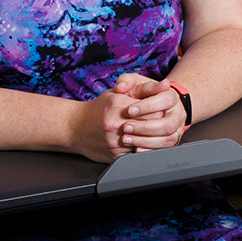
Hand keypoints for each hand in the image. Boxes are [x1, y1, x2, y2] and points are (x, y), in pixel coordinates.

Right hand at [64, 77, 179, 160]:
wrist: (75, 128)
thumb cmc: (99, 109)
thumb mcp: (119, 93)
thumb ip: (144, 88)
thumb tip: (166, 85)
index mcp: (118, 105)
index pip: (153, 109)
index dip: (159, 109)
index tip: (159, 109)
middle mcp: (115, 124)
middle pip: (151, 125)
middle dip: (157, 123)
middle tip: (159, 120)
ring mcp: (114, 142)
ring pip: (145, 142)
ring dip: (151, 137)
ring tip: (152, 131)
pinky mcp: (115, 155)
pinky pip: (136, 153)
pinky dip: (142, 147)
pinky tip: (142, 141)